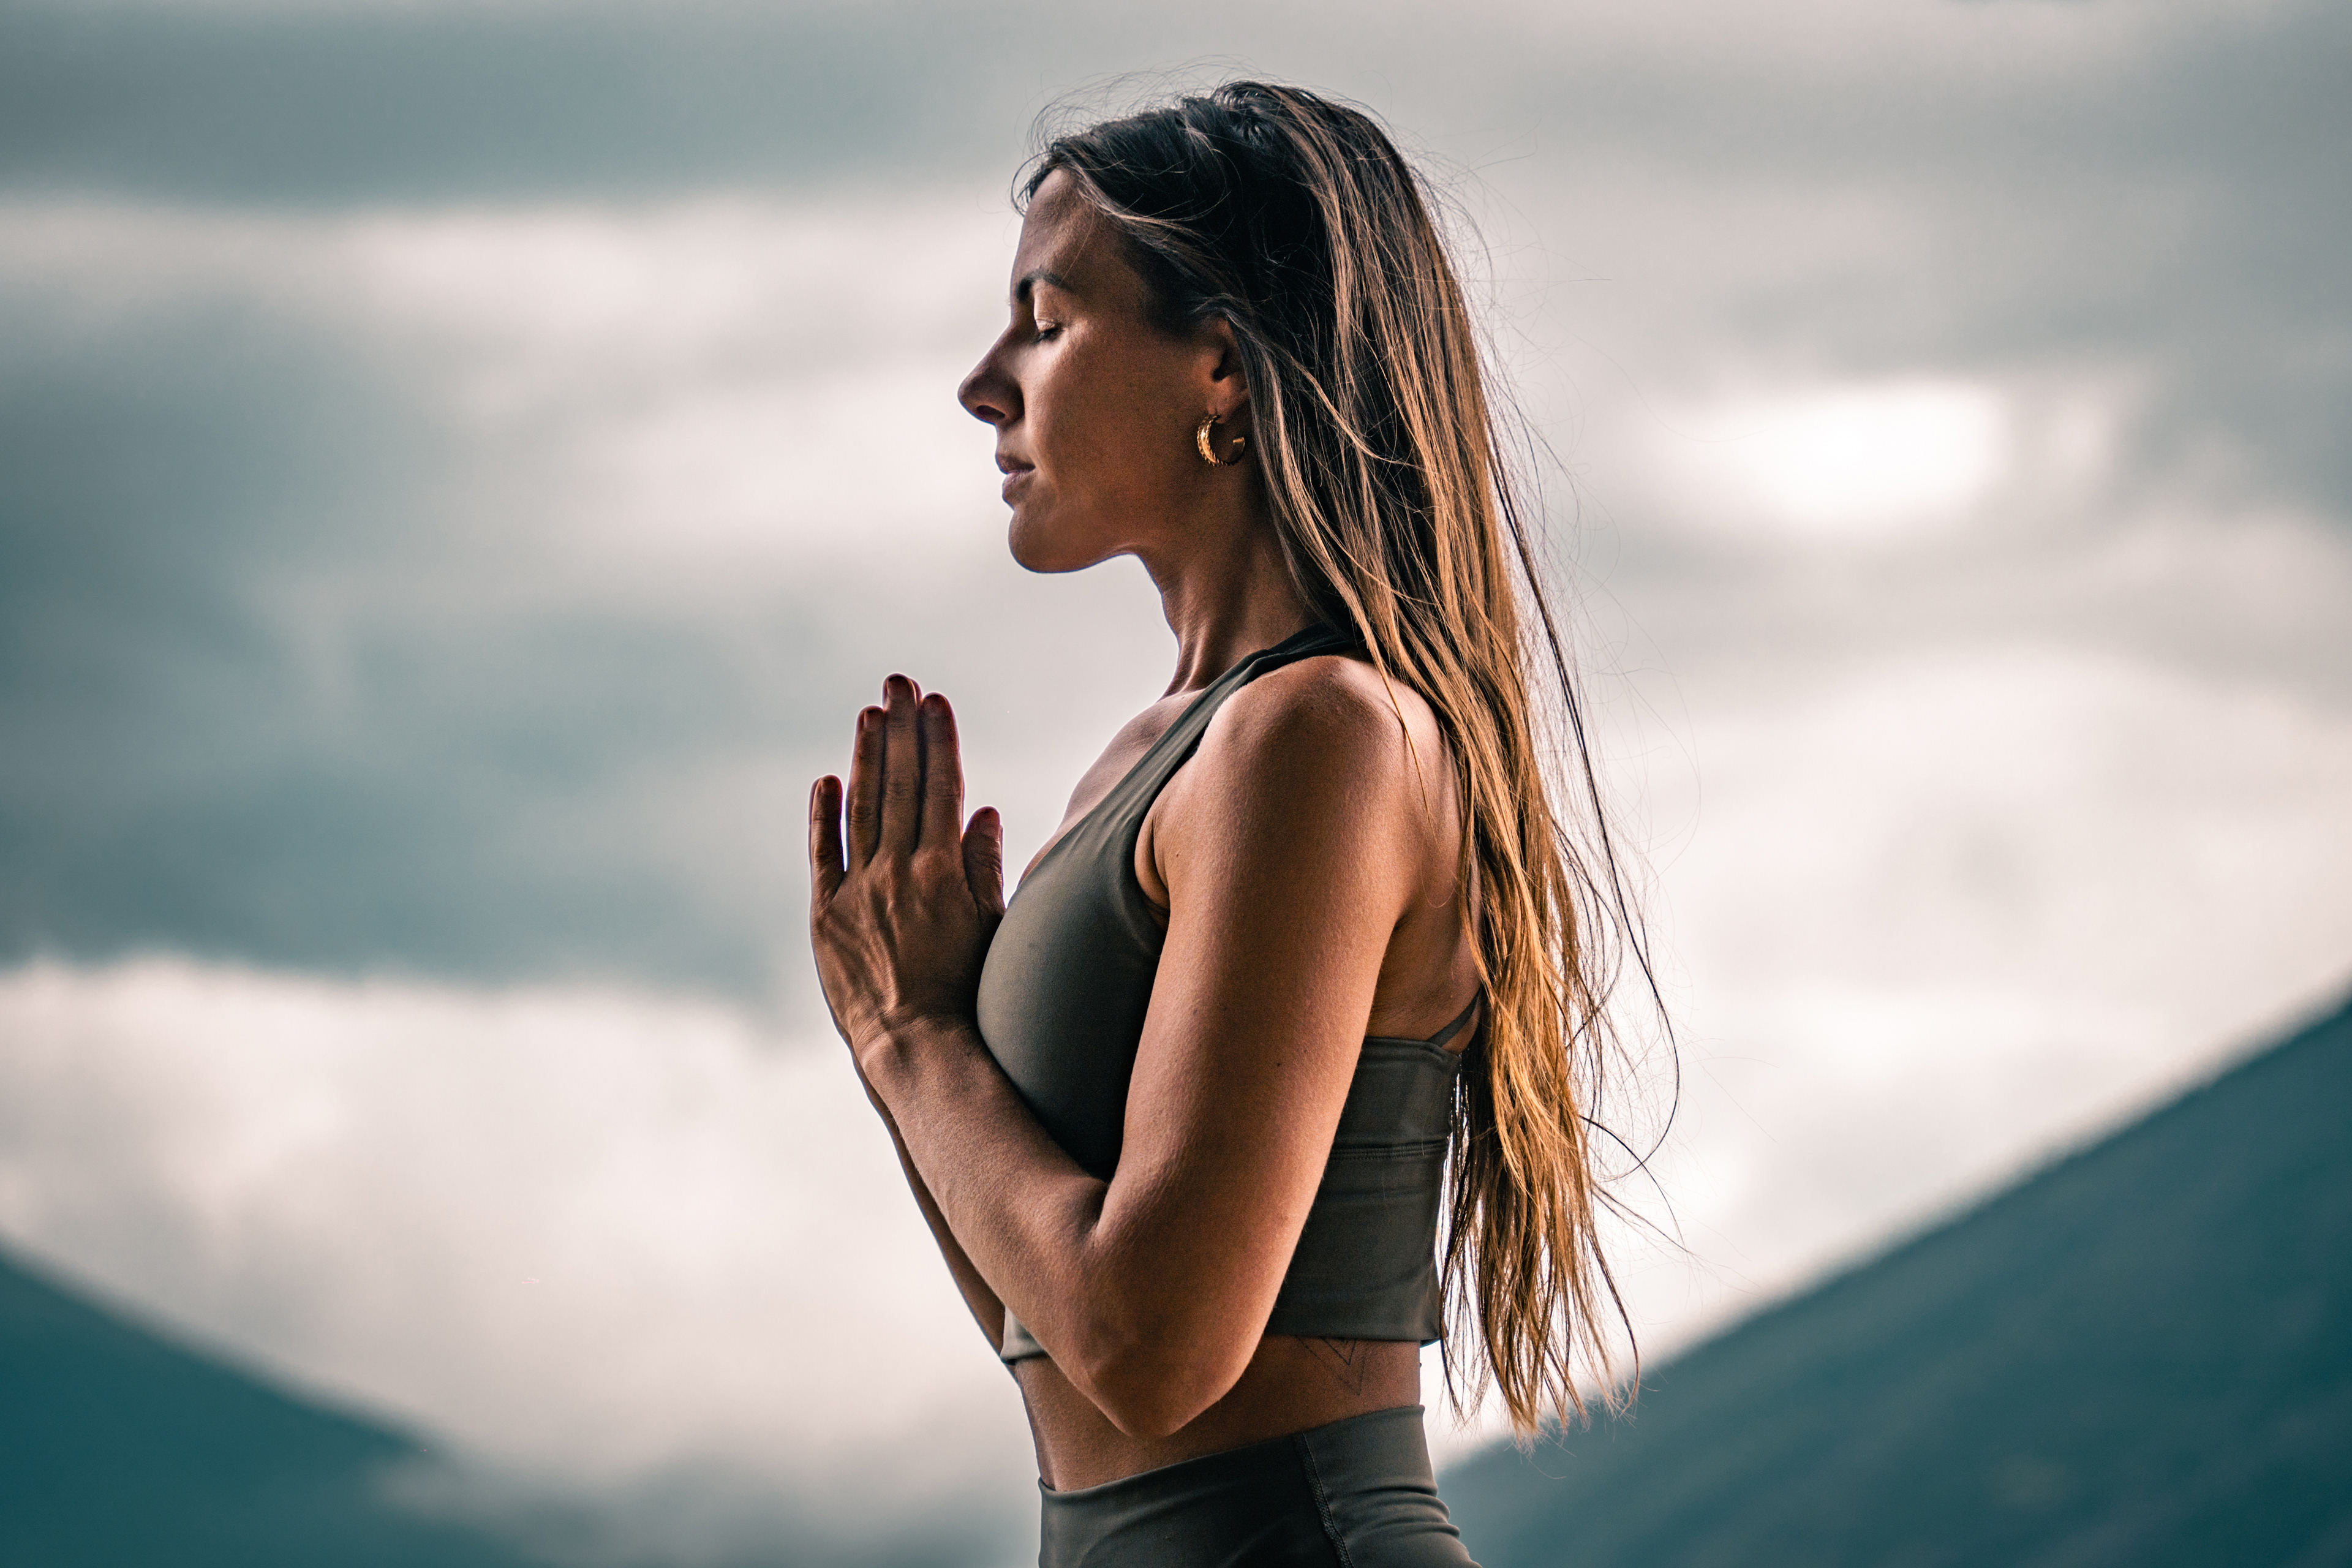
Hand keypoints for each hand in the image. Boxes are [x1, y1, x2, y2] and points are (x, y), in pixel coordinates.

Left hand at [808, 675, 1005, 1063]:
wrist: (914, 1045)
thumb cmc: (967, 990)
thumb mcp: (992, 925)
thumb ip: (984, 865)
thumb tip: (984, 812)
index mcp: (941, 870)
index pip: (940, 787)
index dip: (937, 739)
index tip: (934, 700)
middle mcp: (897, 871)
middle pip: (898, 783)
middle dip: (899, 727)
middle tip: (898, 681)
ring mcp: (857, 890)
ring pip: (860, 807)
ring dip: (865, 755)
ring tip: (869, 712)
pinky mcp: (826, 915)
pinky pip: (822, 854)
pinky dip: (823, 815)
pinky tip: (826, 780)